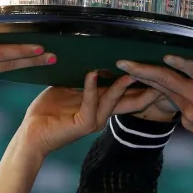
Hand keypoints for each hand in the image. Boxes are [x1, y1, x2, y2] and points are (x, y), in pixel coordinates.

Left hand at [18, 72, 160, 156]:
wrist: (32, 133)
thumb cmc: (48, 111)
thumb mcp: (68, 89)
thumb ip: (84, 79)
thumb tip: (94, 59)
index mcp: (99, 106)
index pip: (127, 95)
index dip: (142, 85)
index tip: (156, 72)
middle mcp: (101, 115)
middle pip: (130, 102)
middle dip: (145, 90)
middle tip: (160, 76)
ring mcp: (93, 120)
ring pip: (112, 101)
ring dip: (121, 86)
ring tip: (132, 72)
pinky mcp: (82, 124)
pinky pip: (90, 103)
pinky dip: (91, 88)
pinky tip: (92, 74)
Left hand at [116, 48, 192, 170]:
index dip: (181, 63)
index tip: (165, 54)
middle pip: (168, 82)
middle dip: (143, 71)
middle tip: (122, 61)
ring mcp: (191, 113)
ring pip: (165, 92)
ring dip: (145, 80)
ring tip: (126, 69)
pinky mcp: (187, 122)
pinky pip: (173, 102)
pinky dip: (161, 92)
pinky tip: (148, 83)